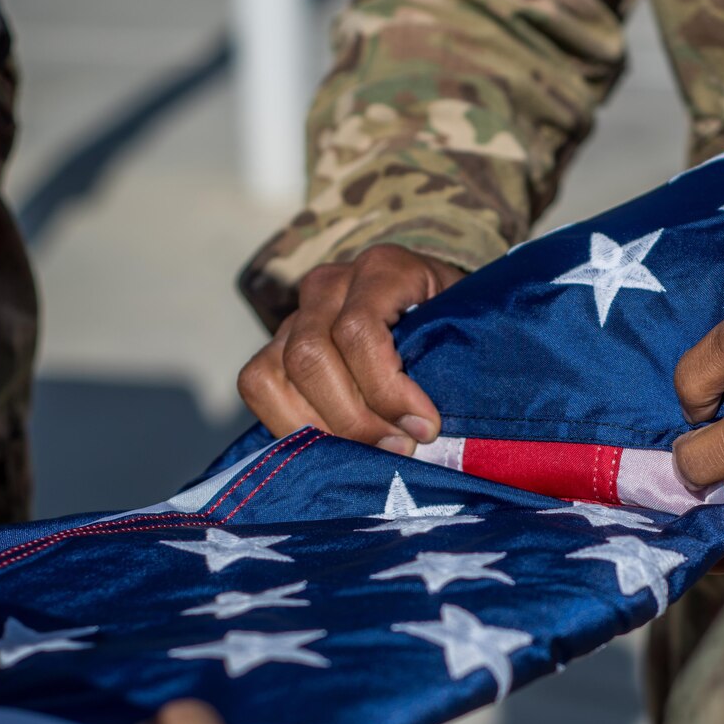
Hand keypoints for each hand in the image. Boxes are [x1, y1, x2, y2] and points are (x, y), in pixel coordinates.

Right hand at [238, 245, 463, 452]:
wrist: (431, 306)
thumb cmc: (455, 326)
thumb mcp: (466, 331)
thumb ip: (454, 363)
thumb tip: (431, 432)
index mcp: (383, 268)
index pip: (358, 330)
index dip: (386, 389)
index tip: (424, 428)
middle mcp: (331, 283)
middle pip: (311, 355)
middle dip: (354, 417)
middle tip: (398, 449)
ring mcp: (297, 312)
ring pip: (275, 372)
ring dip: (319, 426)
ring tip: (366, 455)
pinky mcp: (277, 343)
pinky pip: (258, 384)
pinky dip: (288, 424)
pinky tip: (332, 447)